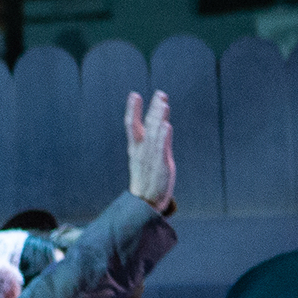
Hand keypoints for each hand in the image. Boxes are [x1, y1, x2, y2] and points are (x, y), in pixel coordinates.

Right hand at [125, 89, 175, 210]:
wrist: (145, 203)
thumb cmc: (146, 180)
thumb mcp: (142, 159)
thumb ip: (148, 142)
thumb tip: (155, 127)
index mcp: (135, 148)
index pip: (131, 125)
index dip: (132, 110)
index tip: (134, 94)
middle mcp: (141, 150)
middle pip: (147, 125)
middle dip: (153, 109)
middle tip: (160, 94)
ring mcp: (150, 157)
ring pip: (155, 134)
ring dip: (159, 118)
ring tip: (163, 104)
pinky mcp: (161, 165)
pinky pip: (161, 148)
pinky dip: (163, 136)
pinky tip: (166, 125)